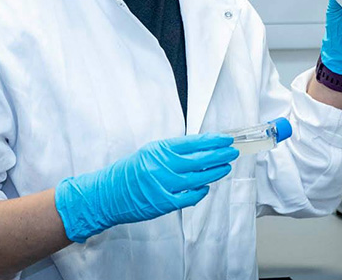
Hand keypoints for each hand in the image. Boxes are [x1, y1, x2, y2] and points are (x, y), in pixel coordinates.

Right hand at [55, 133, 237, 242]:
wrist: (108, 194)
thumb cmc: (129, 172)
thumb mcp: (149, 152)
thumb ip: (172, 151)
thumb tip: (199, 148)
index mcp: (158, 150)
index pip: (192, 143)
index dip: (212, 140)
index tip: (226, 138)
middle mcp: (162, 166)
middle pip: (199, 159)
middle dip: (219, 154)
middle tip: (233, 151)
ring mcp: (163, 185)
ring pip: (197, 177)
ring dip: (214, 171)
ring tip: (226, 166)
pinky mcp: (163, 203)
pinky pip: (188, 197)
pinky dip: (200, 192)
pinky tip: (207, 186)